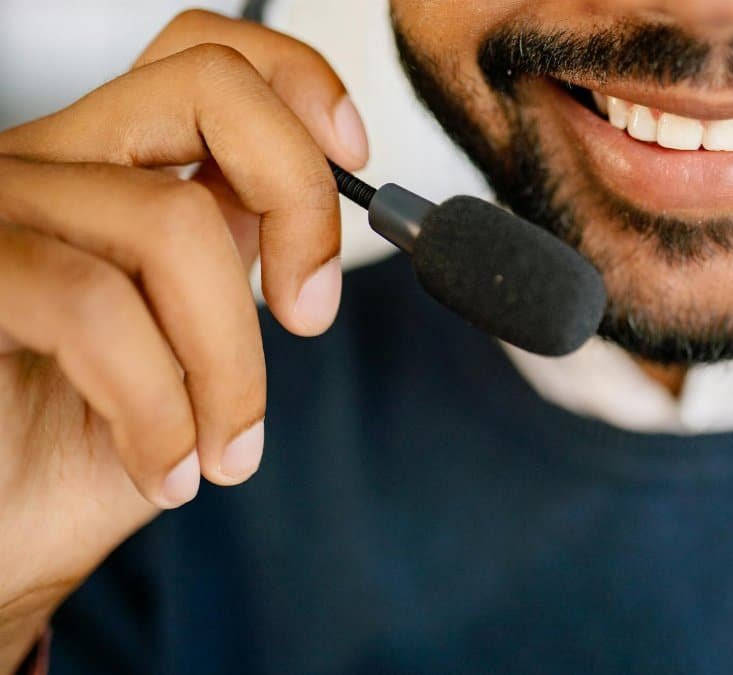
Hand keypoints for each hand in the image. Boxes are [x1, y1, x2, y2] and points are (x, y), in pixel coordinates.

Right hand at [0, 10, 368, 667]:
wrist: (0, 546)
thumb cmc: (80, 454)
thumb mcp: (193, 347)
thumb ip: (232, 260)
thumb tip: (303, 215)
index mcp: (114, 171)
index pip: (207, 57)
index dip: (300, 86)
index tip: (356, 164)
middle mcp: (52, 166)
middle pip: (207, 89)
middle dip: (299, 203)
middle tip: (310, 315)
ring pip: (173, 223)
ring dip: (232, 365)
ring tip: (224, 450)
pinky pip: (96, 309)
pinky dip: (159, 407)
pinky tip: (164, 467)